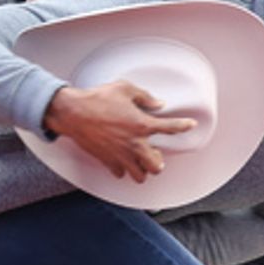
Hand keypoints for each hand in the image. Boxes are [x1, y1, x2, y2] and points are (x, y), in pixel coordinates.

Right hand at [43, 81, 197, 181]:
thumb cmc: (97, 99)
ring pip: (140, 175)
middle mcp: (134, 144)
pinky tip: (121, 160)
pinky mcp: (107, 161)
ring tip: (138, 159)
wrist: (73, 112)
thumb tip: (158, 103)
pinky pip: (120, 174)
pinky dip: (122, 169)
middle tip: (153, 152)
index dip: (183, 126)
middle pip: (157, 166)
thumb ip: (145, 97)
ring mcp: (121, 155)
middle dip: (157, 161)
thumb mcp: (124, 89)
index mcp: (141, 124)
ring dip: (142, 169)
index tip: (190, 125)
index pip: (170, 128)